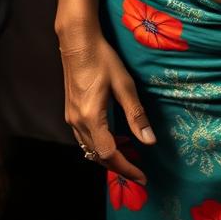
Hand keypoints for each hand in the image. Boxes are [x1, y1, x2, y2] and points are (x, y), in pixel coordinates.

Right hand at [59, 27, 155, 183]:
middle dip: (119, 166)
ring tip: (129, 155)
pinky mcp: (71, 112)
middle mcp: (77, 122)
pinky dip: (99, 145)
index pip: (109, 155)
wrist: (77, 42)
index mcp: (91, 118)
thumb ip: (136, 114)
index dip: (126, 168)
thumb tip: (149, 141)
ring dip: (108, 157)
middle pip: (98, 157)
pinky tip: (112, 138)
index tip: (142, 177)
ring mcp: (71, 118)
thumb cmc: (103, 59)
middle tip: (138, 170)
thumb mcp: (124, 85)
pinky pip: (84, 138)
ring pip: (89, 149)